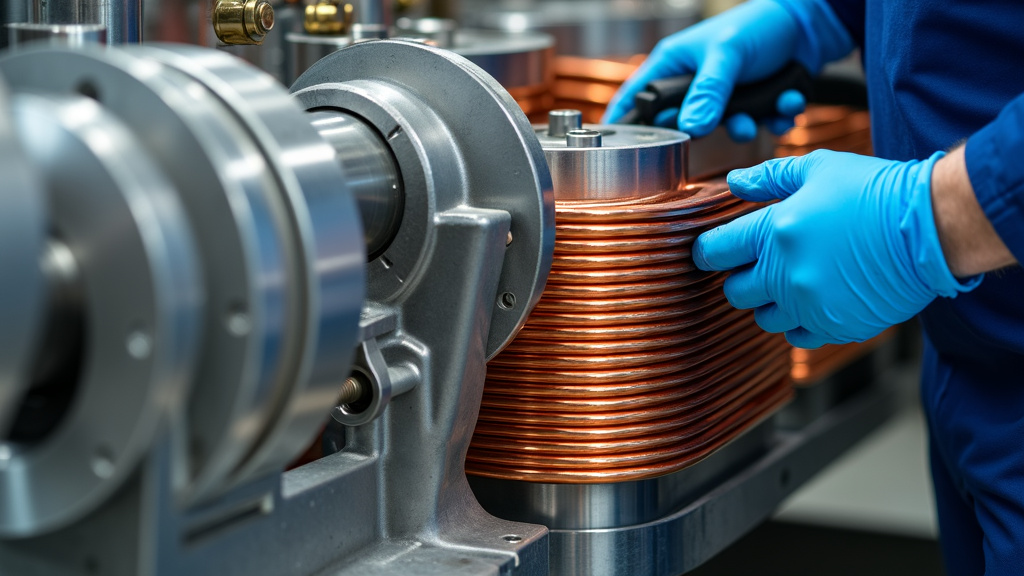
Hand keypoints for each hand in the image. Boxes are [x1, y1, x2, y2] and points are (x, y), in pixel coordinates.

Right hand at [603, 0, 807, 139]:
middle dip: (708, 130)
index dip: (623, 122)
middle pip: (683, 123)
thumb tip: (691, 129)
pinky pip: (757, 124)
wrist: (810, 23)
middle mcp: (695, 83)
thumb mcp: (727, 55)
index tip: (616, 148)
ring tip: (763, 115)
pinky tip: (787, 102)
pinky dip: (775, 118)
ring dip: (747, 126)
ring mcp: (723, 95)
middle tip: (722, 125)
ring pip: (724, 128)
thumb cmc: (759, 25)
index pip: (637, 97)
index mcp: (675, 64)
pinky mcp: (752, 103)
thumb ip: (709, 92)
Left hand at [692, 150, 980, 347]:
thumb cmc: (876, 191)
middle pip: (734, 292)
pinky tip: (815, 300)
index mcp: (773, 233)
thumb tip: (735, 182)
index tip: (715, 250)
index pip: (713, 252)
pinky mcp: (836, 326)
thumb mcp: (819, 168)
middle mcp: (784, 275)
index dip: (708, 251)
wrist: (930, 227)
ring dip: (770, 303)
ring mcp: (809, 305)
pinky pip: (798, 337)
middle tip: (761, 264)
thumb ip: (770, 178)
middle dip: (740, 278)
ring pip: (763, 319)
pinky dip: (799, 323)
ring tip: (793, 281)